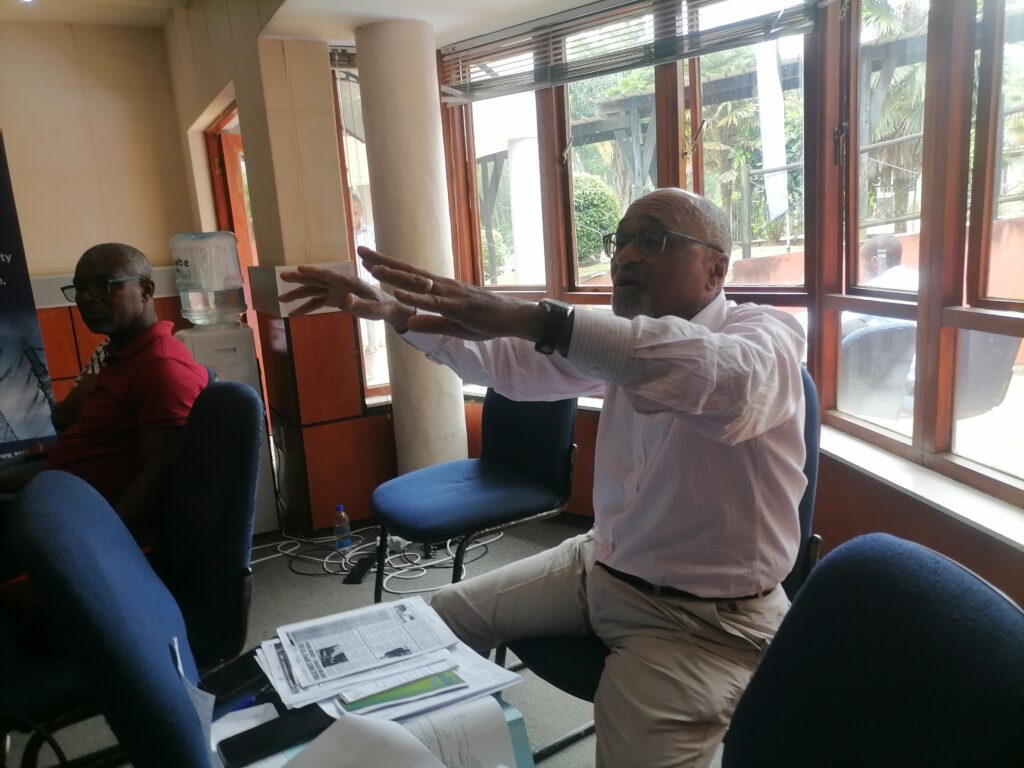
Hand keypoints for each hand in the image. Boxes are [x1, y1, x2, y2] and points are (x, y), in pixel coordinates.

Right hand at [278, 262, 414, 331]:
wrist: (387, 307)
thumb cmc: (382, 307)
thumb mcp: (373, 309)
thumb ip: (359, 305)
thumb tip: (345, 299)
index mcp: (350, 283)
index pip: (329, 276)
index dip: (314, 272)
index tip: (299, 268)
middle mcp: (340, 284)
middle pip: (317, 280)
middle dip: (299, 278)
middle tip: (282, 276)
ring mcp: (336, 291)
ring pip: (313, 290)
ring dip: (298, 294)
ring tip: (281, 298)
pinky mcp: (335, 299)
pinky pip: (317, 302)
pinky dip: (305, 307)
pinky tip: (293, 314)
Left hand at [360, 248, 543, 342]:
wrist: (513, 318)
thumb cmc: (486, 321)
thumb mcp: (454, 325)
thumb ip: (431, 322)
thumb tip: (409, 323)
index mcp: (440, 289)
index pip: (409, 275)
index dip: (388, 265)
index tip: (368, 257)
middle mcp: (442, 286)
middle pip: (407, 272)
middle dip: (383, 262)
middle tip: (360, 251)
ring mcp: (449, 295)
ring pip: (417, 284)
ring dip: (394, 275)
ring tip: (372, 268)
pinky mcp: (456, 307)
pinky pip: (432, 302)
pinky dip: (414, 298)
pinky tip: (398, 294)